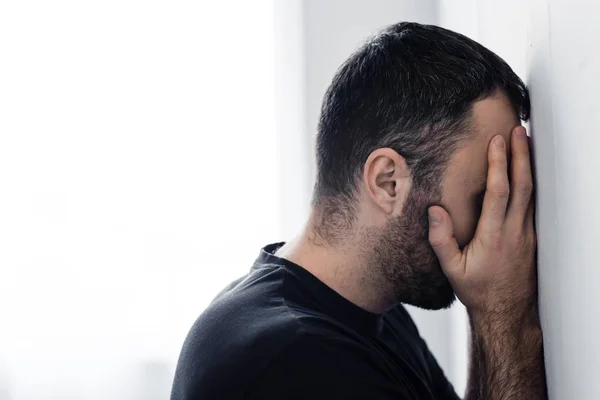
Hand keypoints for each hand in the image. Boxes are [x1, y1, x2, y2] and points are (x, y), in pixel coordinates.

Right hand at [427, 126, 536, 319]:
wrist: (506, 311)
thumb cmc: (478, 291)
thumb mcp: (452, 269)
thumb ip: (441, 239)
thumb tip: (435, 210)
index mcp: (493, 236)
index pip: (499, 192)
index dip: (499, 164)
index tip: (497, 141)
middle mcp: (514, 231)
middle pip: (523, 185)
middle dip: (520, 155)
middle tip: (518, 130)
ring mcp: (526, 234)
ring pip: (532, 193)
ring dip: (528, 166)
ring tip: (524, 143)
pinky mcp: (531, 237)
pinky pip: (533, 203)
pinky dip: (530, 182)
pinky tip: (527, 172)